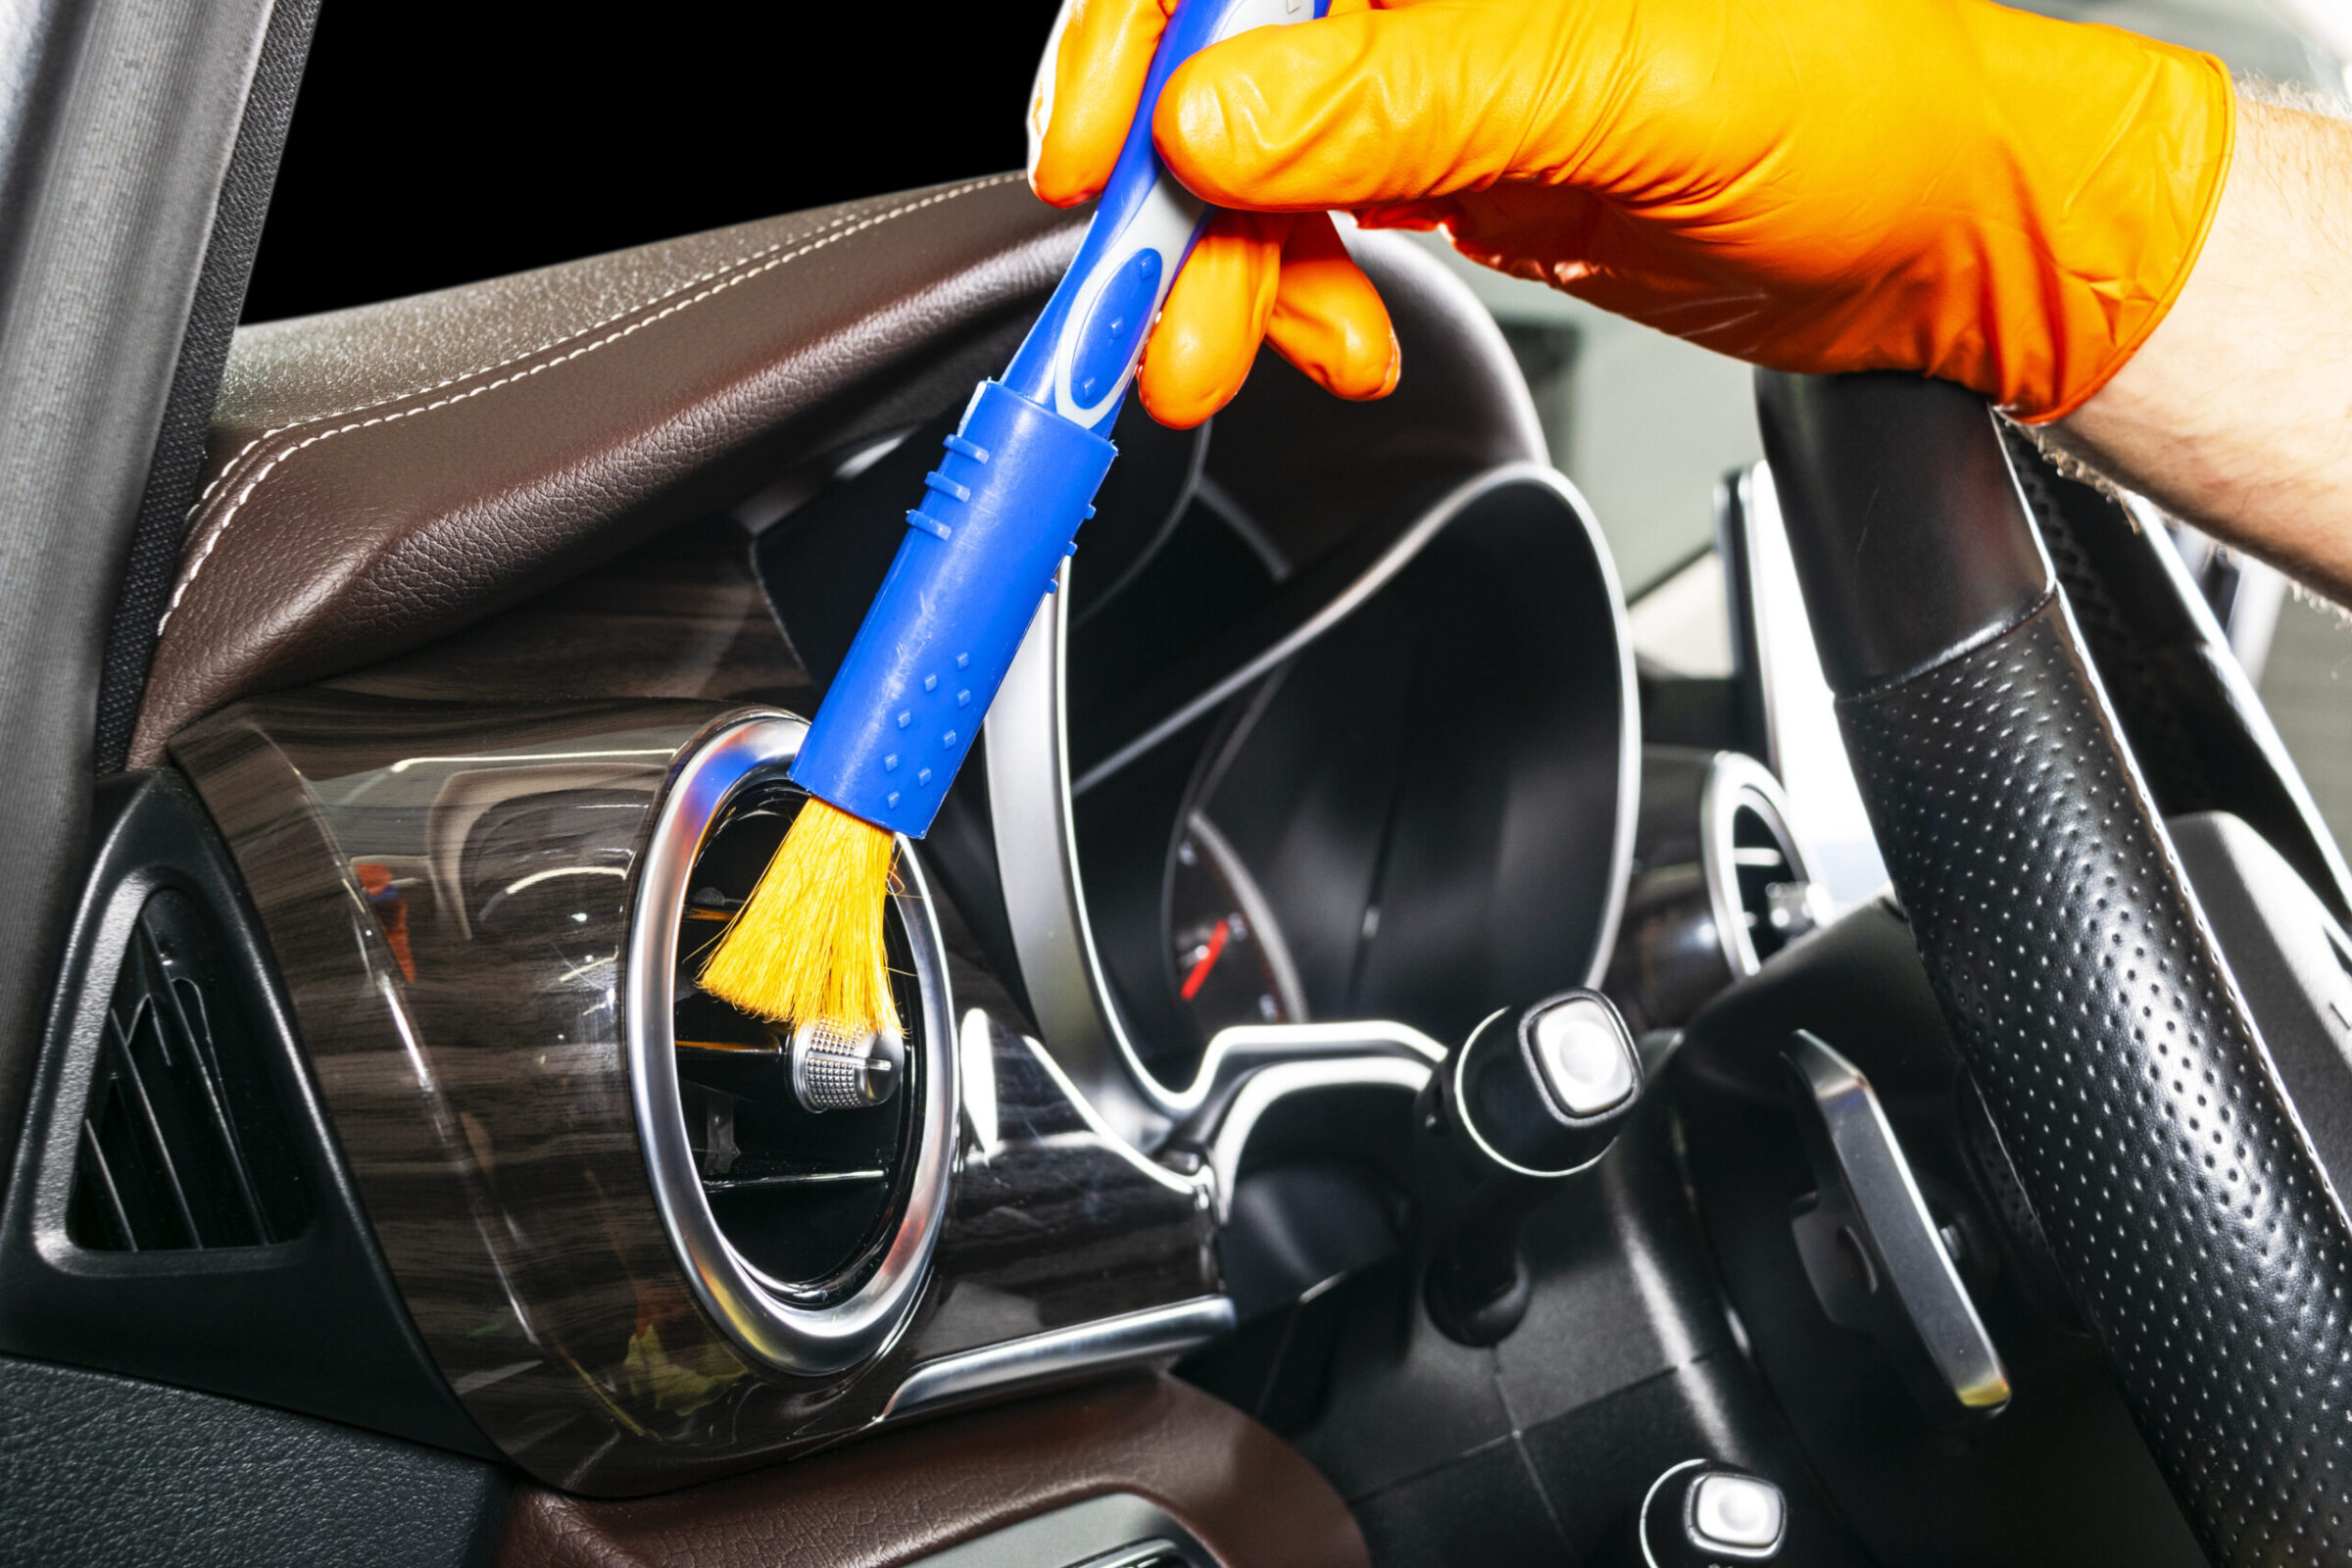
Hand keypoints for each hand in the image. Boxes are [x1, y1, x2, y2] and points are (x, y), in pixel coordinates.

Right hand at [1029, 0, 2233, 425]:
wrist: (1945, 241)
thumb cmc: (1869, 113)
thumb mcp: (1640, 95)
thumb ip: (1420, 101)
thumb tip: (1220, 119)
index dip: (1140, 37)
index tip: (1100, 160)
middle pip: (1220, 57)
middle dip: (1178, 204)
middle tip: (1171, 331)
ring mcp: (1429, 59)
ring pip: (1243, 153)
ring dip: (1229, 274)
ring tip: (1264, 358)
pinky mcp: (1437, 150)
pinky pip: (1300, 217)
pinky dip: (1290, 294)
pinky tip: (1341, 340)